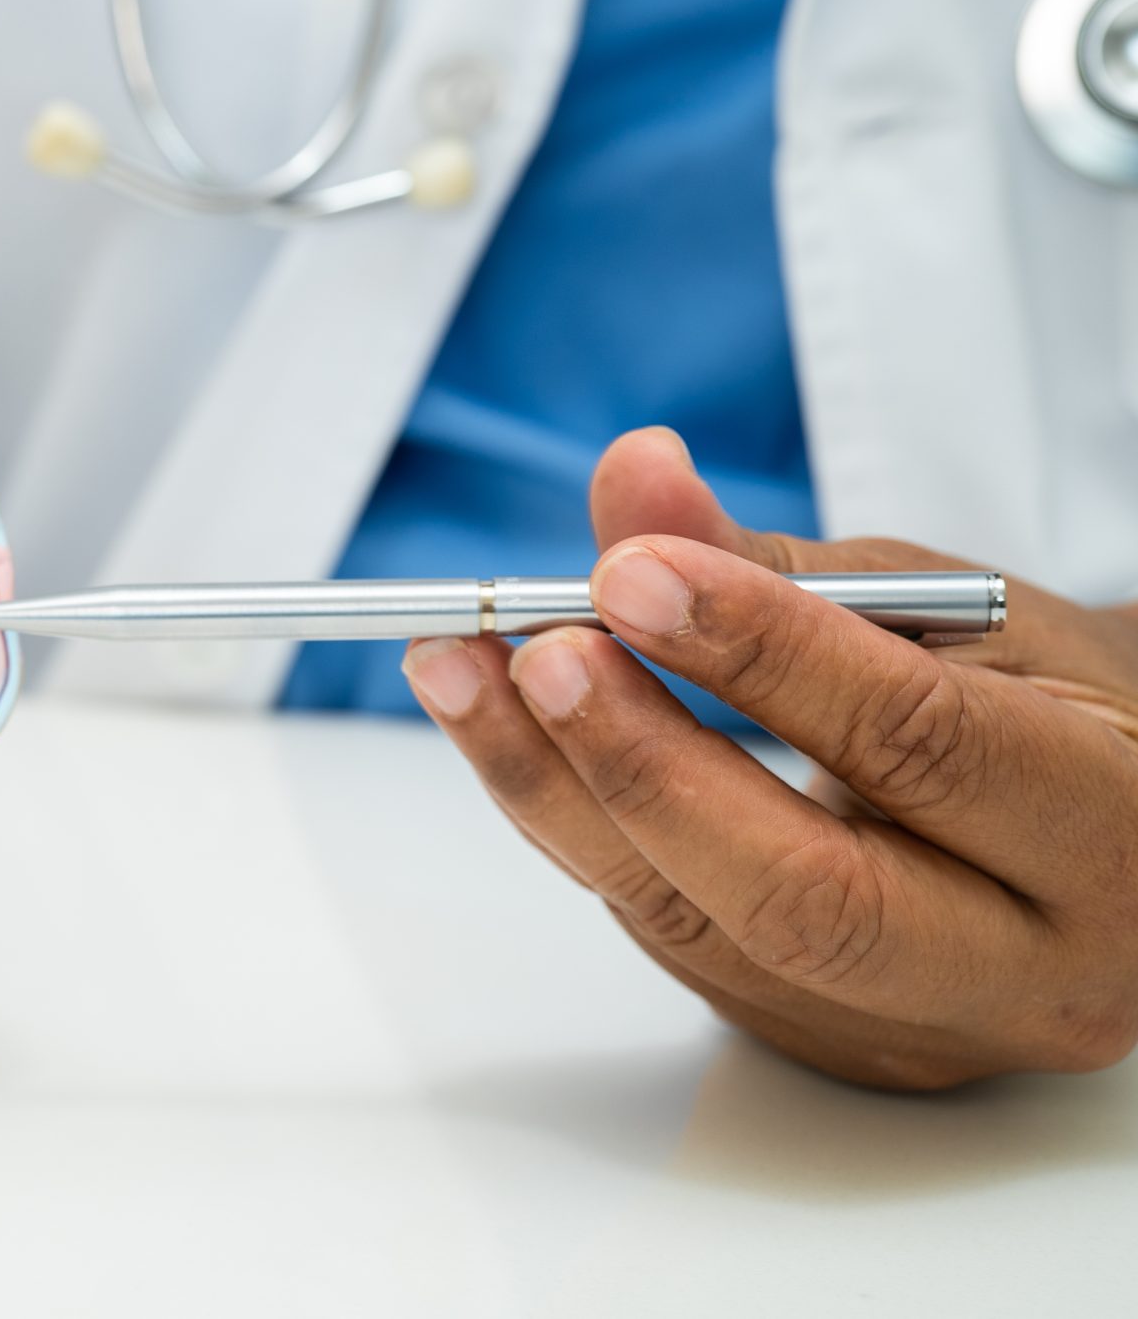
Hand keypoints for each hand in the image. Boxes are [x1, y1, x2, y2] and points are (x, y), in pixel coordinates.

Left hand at [403, 427, 1137, 1088]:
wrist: (1097, 821)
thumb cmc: (1032, 697)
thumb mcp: (942, 606)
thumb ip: (779, 564)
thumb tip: (634, 485)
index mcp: (1110, 827)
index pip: (922, 745)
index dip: (761, 655)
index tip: (629, 572)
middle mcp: (1034, 967)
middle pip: (810, 897)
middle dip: (647, 767)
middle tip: (535, 652)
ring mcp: (924, 1031)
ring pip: (708, 930)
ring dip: (558, 792)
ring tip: (461, 673)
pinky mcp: (825, 1046)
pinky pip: (674, 940)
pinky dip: (580, 830)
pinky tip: (512, 741)